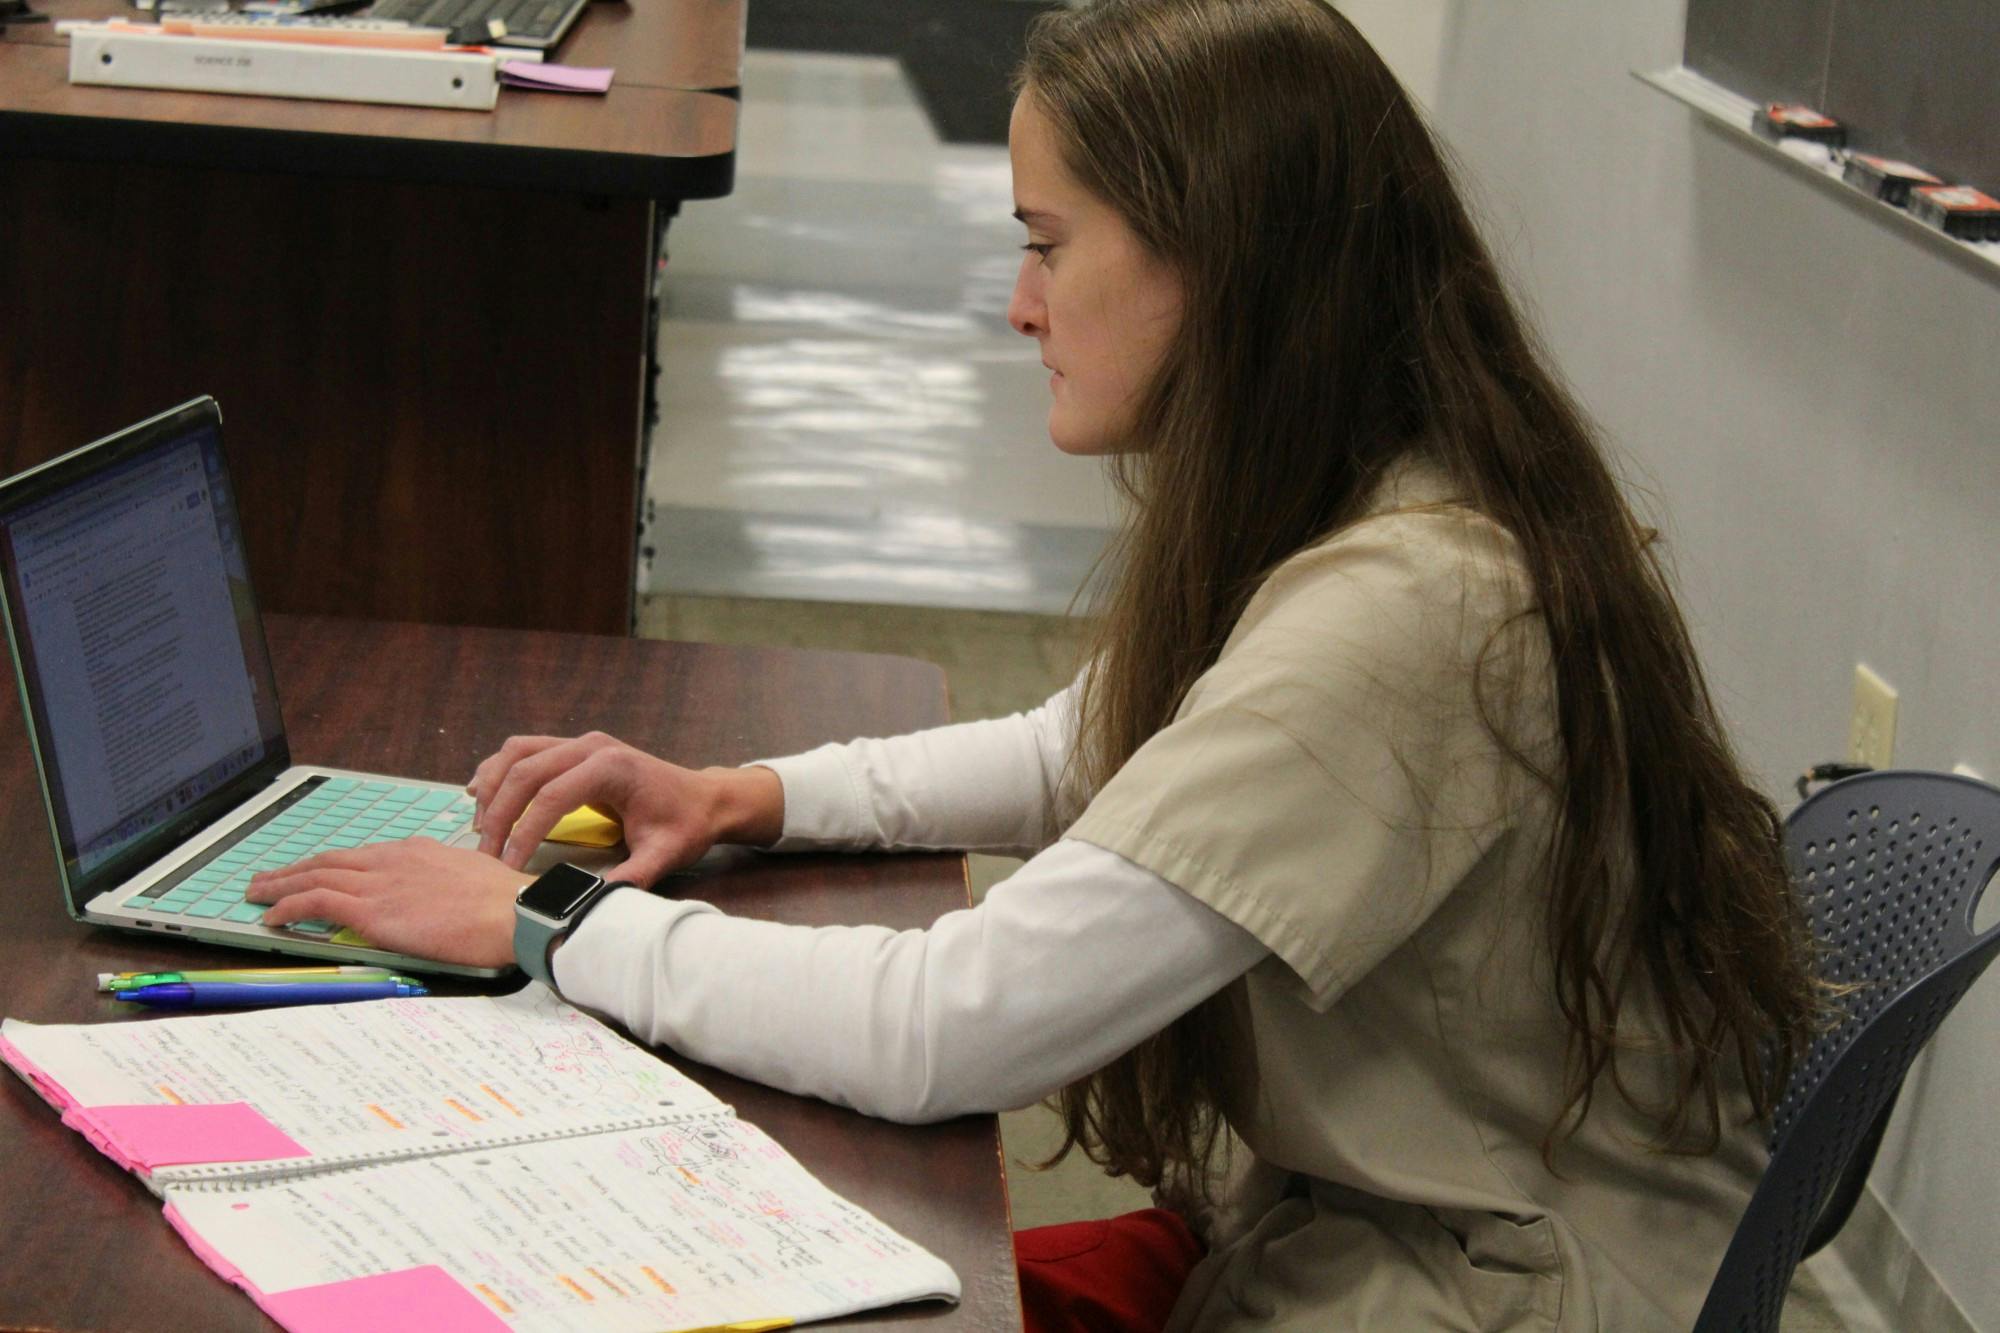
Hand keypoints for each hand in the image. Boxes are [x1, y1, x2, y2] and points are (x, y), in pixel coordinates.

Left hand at [246, 839, 530, 968]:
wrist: (513, 911)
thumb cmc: (504, 904)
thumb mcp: (471, 879)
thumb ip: (444, 882)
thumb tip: (439, 897)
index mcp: (417, 852)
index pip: (361, 857)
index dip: (331, 864)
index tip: (316, 871)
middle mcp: (392, 860)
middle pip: (329, 861)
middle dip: (294, 869)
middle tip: (268, 878)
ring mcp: (379, 883)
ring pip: (314, 876)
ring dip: (280, 885)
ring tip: (257, 894)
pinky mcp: (372, 909)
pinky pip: (315, 902)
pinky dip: (288, 906)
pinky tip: (271, 916)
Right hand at [467, 732, 782, 883]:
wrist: (704, 799)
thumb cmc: (685, 825)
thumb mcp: (663, 856)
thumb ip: (629, 879)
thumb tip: (585, 903)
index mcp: (612, 767)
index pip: (552, 796)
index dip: (524, 832)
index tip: (509, 867)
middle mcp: (591, 745)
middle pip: (526, 771)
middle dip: (499, 814)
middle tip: (485, 854)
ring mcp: (581, 741)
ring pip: (518, 753)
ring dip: (493, 787)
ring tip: (478, 827)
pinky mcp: (574, 747)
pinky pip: (525, 749)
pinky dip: (499, 769)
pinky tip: (481, 793)